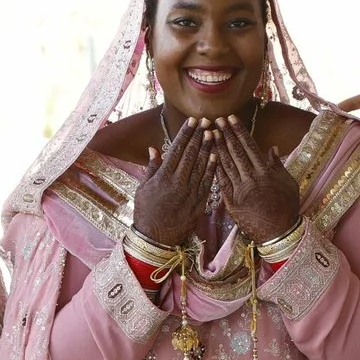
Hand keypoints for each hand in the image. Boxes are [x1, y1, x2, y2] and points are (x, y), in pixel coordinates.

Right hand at [132, 116, 211, 245]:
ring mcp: (189, 193)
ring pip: (200, 166)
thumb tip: (154, 149)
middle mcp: (177, 183)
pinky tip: (216, 156)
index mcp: (163, 177)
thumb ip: (151, 168)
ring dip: (207, 149)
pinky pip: (207, 183)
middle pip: (190, 155)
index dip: (185, 134)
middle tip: (206, 121)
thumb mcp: (143, 188)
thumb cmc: (146, 212)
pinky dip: (211, 169)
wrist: (156, 238)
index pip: (176, 150)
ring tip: (213, 133)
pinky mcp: (198, 203)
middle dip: (198, 136)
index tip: (192, 121)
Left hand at [210, 118, 302, 244]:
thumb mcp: (289, 184)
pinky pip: (221, 183)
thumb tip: (271, 148)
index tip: (231, 119)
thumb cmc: (287, 208)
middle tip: (216, 120)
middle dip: (226, 134)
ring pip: (227, 165)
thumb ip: (279, 165)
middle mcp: (251, 178)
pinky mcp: (232, 203)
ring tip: (211, 134)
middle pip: (236, 152)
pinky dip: (216, 170)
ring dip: (218, 148)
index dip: (239, 131)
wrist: (279, 233)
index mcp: (265, 172)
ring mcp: (240, 190)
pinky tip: (209, 158)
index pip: (249, 146)